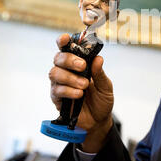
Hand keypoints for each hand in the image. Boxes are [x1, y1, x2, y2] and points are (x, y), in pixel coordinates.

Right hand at [49, 34, 113, 152]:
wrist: (99, 121)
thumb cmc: (101, 100)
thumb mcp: (106, 86)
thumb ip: (100, 73)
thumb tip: (98, 59)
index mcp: (78, 64)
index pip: (67, 49)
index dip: (63, 42)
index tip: (65, 39)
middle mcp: (66, 71)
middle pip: (58, 58)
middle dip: (69, 60)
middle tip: (82, 66)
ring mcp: (60, 84)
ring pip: (54, 73)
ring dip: (70, 77)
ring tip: (84, 85)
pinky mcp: (57, 98)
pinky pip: (57, 90)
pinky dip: (68, 91)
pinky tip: (79, 94)